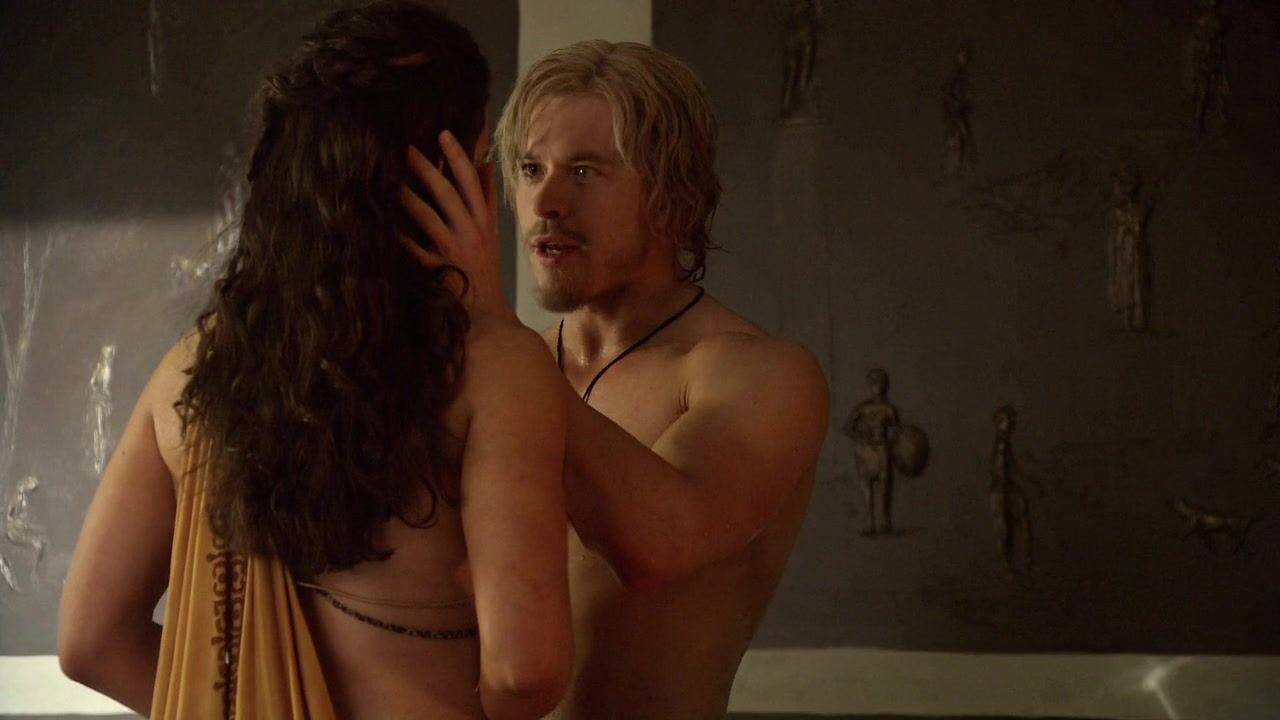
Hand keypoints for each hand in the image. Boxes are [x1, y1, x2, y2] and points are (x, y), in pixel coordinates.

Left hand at [400, 131, 511, 318]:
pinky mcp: (439, 271)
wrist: (487, 314)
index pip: (472, 182)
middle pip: (448, 193)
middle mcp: (471, 232)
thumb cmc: (485, 270)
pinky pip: (415, 251)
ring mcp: (454, 251)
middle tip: (405, 148)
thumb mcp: (492, 233)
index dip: (458, 156)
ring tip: (389, 180)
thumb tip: (486, 164)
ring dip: (408, 196)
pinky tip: (383, 226)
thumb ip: (487, 198)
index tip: (442, 134)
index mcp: (483, 220)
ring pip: (429, 217)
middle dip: (426, 168)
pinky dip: (400, 239)